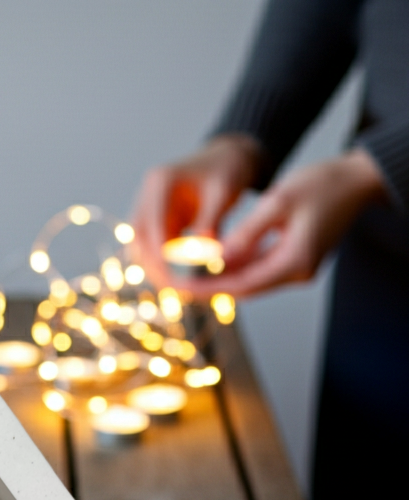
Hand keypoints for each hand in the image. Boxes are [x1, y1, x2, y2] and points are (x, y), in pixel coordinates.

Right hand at [132, 134, 263, 287]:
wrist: (228, 159)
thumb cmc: (229, 170)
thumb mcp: (224, 193)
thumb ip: (210, 222)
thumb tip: (201, 257)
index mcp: (160, 181)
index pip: (151, 224)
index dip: (158, 253)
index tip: (172, 276)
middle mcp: (147, 194)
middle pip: (138, 237)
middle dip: (152, 264)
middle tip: (172, 287)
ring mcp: (148, 207)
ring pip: (140, 245)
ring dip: (153, 266)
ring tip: (174, 287)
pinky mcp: (156, 219)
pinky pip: (152, 246)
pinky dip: (161, 262)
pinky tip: (176, 278)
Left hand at [193, 149, 388, 297]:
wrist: (357, 179)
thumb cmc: (322, 183)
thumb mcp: (279, 202)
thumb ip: (247, 233)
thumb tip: (217, 259)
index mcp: (295, 261)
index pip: (242, 285)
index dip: (208, 288)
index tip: (179, 287)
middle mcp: (298, 272)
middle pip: (244, 288)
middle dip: (209, 288)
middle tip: (175, 284)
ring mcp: (299, 269)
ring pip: (250, 280)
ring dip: (220, 278)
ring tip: (186, 274)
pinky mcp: (296, 260)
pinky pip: (260, 269)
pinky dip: (236, 266)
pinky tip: (212, 261)